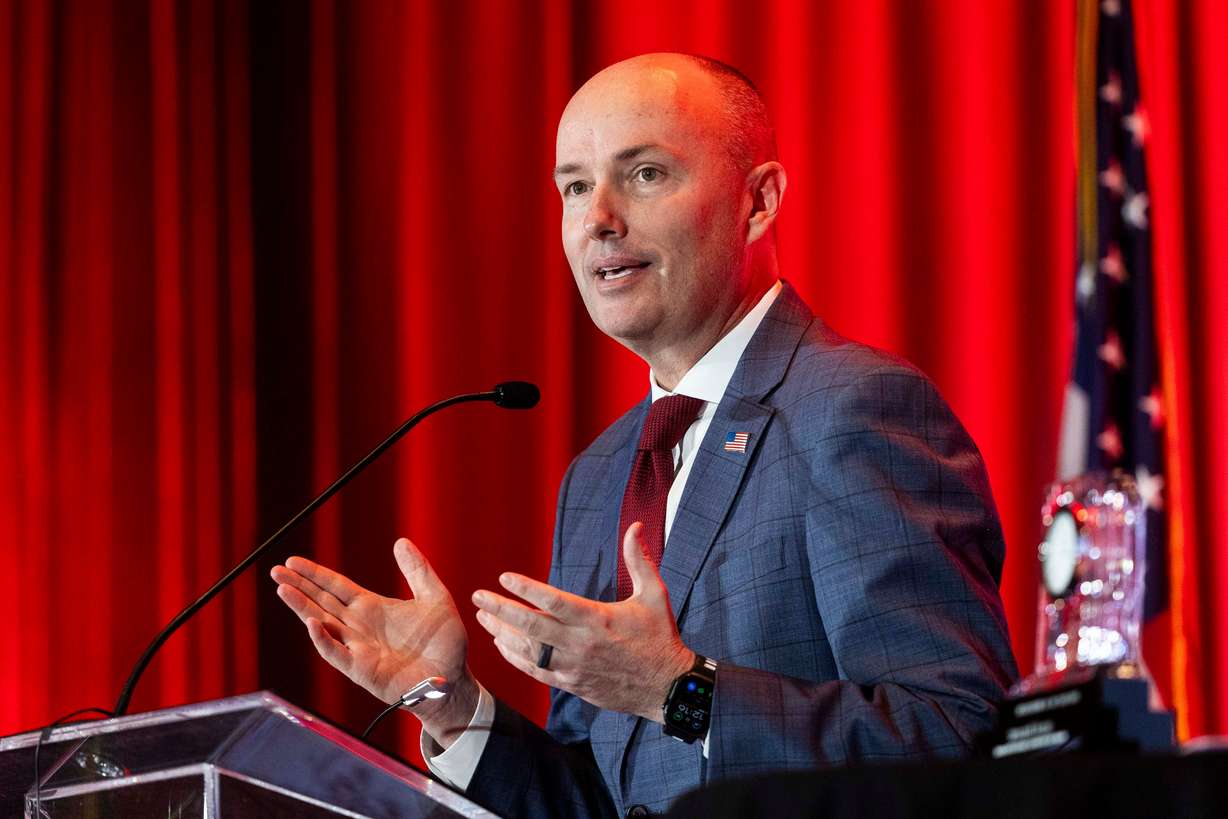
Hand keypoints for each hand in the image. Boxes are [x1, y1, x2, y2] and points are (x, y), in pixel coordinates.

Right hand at [270, 537, 477, 746]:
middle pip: (322, 602)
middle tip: (277, 571)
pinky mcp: (362, 669)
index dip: (315, 574)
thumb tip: (401, 541)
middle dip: (299, 586)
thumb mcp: (435, 597)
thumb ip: (417, 570)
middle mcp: (359, 627)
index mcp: (372, 608)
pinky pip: (337, 653)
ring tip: (283, 590)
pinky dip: (323, 639)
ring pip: (322, 624)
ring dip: (302, 608)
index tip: (293, 561)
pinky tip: (311, 623)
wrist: (454, 677)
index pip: (336, 587)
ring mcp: (358, 648)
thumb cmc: (445, 642)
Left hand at [472, 522, 693, 721]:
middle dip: (501, 610)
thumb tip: (634, 526)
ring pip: (529, 650)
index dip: (526, 589)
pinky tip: (501, 644)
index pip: (554, 602)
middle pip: (532, 626)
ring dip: (502, 632)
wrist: (666, 687)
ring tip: (483, 617)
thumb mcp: (654, 595)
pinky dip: (515, 658)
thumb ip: (639, 560)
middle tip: (478, 596)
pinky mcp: (571, 683)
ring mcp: (573, 666)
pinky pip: (536, 671)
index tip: (505, 577)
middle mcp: (581, 644)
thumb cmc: (660, 637)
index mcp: (598, 619)